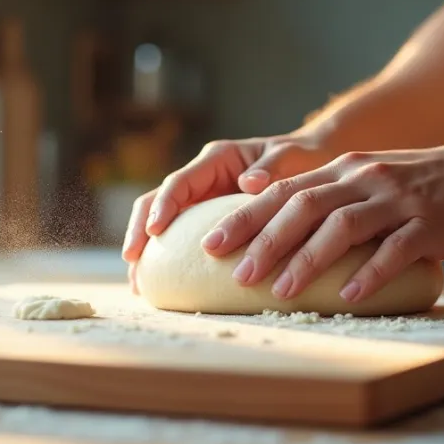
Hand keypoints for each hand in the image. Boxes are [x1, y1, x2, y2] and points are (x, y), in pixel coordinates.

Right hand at [121, 132, 336, 289]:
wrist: (310, 164)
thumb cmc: (302, 158)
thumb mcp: (292, 157)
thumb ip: (273, 168)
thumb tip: (250, 183)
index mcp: (218, 159)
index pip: (180, 182)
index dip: (164, 205)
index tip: (154, 230)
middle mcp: (202, 177)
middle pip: (157, 201)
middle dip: (140, 230)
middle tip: (132, 262)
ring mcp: (202, 200)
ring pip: (162, 222)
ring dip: (147, 250)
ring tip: (138, 284)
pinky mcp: (207, 219)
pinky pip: (180, 237)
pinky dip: (167, 259)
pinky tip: (160, 286)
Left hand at [199, 142, 443, 302]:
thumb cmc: (430, 186)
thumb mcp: (375, 181)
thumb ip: (338, 200)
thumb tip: (288, 237)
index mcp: (346, 170)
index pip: (284, 191)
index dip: (245, 217)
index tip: (209, 244)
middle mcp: (365, 179)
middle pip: (303, 206)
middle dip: (263, 239)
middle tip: (233, 272)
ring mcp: (398, 200)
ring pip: (341, 226)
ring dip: (306, 259)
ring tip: (277, 291)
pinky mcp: (430, 223)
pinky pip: (395, 250)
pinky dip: (369, 273)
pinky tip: (347, 296)